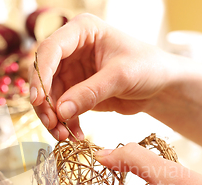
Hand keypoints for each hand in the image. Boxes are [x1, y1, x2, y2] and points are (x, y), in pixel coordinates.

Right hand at [29, 13, 180, 140]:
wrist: (161, 86)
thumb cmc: (148, 68)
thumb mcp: (121, 77)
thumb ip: (90, 92)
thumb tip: (61, 111)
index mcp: (82, 31)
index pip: (50, 49)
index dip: (41, 75)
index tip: (39, 100)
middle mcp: (72, 49)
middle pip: (44, 75)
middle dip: (44, 102)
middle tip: (51, 124)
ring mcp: (71, 71)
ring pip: (49, 96)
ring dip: (53, 118)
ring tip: (63, 136)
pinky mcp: (75, 91)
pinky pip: (61, 109)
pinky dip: (65, 124)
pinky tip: (74, 136)